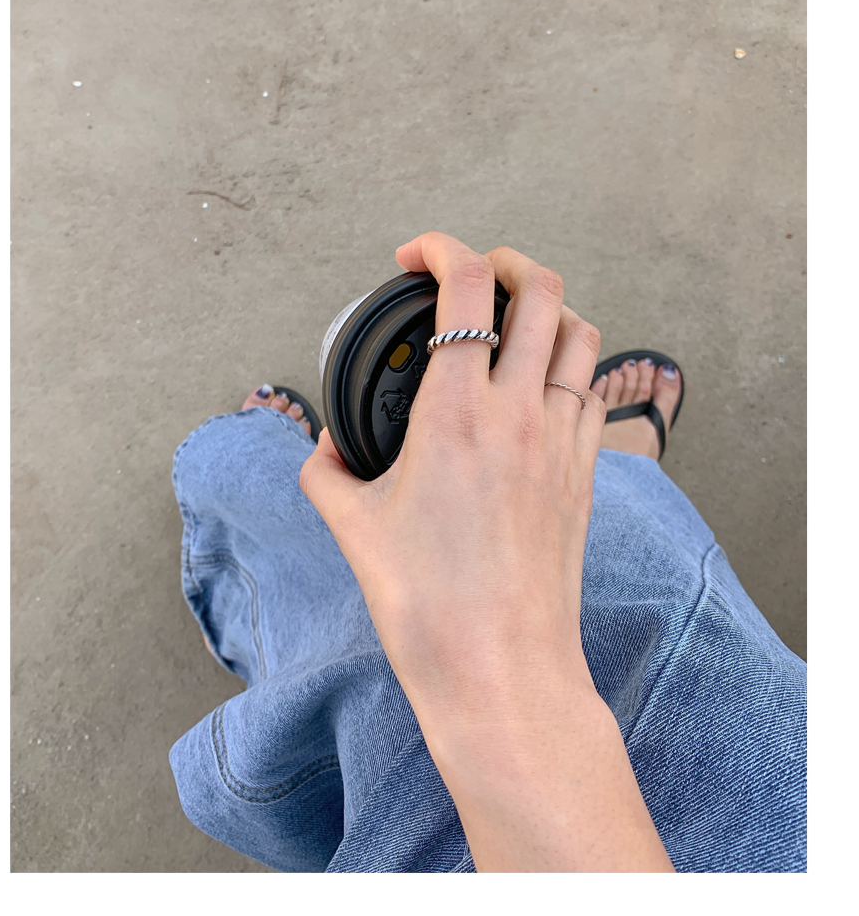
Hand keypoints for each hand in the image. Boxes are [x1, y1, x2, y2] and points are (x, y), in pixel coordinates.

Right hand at [300, 232, 673, 871]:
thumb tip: (324, 444)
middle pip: (542, 288)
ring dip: (549, 310)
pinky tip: (538, 389)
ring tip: (514, 322)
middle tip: (472, 274)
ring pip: (582, 333)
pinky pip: (592, 391)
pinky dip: (570, 367)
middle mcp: (519, 411)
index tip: (414, 255)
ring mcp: (562, 439)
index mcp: (455, 411)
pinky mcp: (586, 472)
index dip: (440, 246)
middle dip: (506, 260)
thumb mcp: (351, 527)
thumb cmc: (427, 605)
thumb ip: (325, 468)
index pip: (465, 286)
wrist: (502, 669)